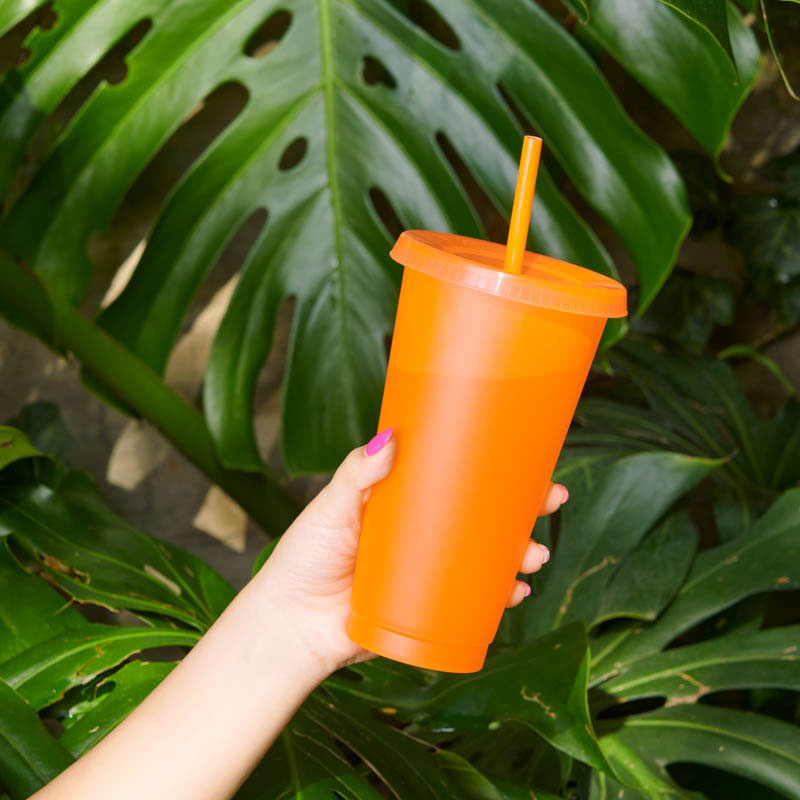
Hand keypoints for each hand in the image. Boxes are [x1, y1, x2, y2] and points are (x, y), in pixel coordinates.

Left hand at [252, 429, 568, 675]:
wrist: (288, 627)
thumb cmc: (302, 559)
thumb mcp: (331, 507)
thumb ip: (357, 474)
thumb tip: (391, 437)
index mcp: (404, 502)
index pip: (457, 477)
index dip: (494, 468)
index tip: (529, 457)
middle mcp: (423, 534)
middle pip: (483, 517)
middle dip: (523, 510)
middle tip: (550, 500)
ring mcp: (429, 572)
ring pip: (487, 559)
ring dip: (520, 554)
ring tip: (534, 555)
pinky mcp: (429, 608)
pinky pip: (474, 601)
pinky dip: (500, 596)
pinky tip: (517, 592)